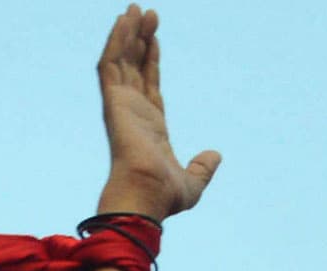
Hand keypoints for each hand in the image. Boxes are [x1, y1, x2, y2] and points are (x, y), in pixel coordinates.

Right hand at [94, 10, 220, 221]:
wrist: (147, 195)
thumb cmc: (164, 196)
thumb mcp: (193, 183)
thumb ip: (202, 168)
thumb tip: (215, 156)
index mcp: (149, 127)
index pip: (149, 85)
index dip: (150, 60)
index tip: (153, 37)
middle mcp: (132, 112)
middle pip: (134, 66)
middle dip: (138, 38)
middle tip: (144, 11)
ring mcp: (121, 104)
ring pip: (121, 59)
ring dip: (127, 33)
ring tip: (136, 7)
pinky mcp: (113, 100)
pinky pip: (111, 63)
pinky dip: (116, 41)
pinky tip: (123, 20)